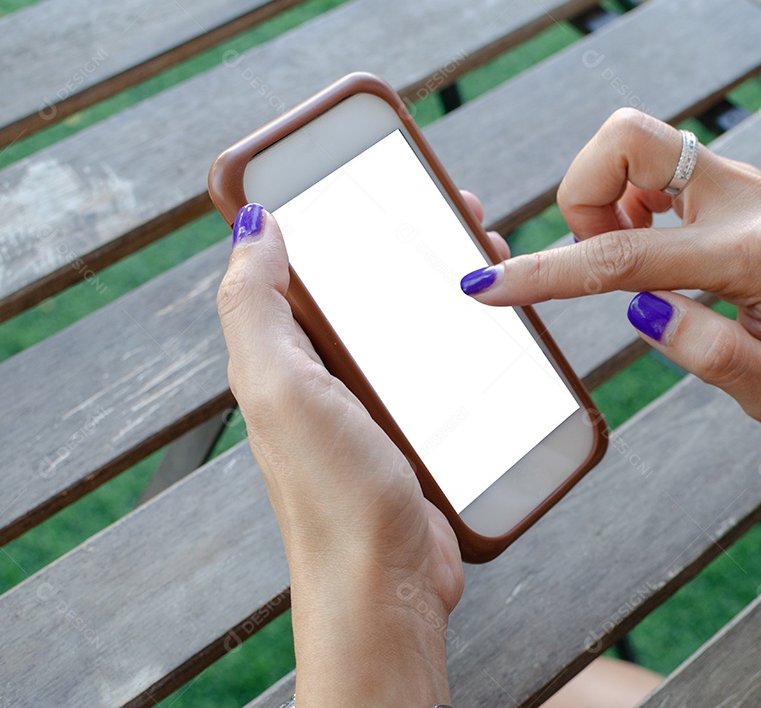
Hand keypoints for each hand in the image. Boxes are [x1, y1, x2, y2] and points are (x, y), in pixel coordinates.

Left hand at [216, 192, 502, 705]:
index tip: (381, 175)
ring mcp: (380, 402)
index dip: (338, 212)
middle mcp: (330, 374)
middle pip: (373, 284)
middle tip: (457, 211)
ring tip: (491, 255)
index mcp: (289, 355)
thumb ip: (256, 306)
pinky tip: (506, 324)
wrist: (388, 586)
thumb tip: (254, 226)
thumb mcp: (280, 389)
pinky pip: (450, 366)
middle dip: (412, 238)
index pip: (307, 263)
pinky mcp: (425, 429)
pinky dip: (476, 336)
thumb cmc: (333, 493)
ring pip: (418, 319)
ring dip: (450, 281)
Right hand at [461, 109, 760, 430]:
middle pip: (628, 138)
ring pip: (633, 141)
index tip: (488, 284)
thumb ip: (708, 353)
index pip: (625, 255)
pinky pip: (651, 161)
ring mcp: (736, 181)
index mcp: (751, 256)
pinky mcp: (727, 181)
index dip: (547, 272)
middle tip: (597, 255)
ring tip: (630, 261)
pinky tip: (651, 248)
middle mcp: (743, 198)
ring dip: (602, 198)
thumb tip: (641, 308)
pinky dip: (625, 200)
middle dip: (582, 193)